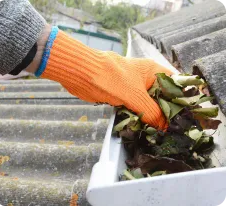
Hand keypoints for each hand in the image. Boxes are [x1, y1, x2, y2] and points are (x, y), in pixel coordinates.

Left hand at [35, 29, 172, 129]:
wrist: (83, 74)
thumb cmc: (110, 78)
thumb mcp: (135, 96)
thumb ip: (151, 111)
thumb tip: (163, 126)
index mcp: (153, 71)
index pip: (175, 85)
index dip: (181, 99)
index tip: (185, 116)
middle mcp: (146, 79)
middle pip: (162, 96)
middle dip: (166, 111)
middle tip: (172, 129)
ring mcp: (134, 88)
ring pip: (148, 103)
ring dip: (152, 116)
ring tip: (160, 132)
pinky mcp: (123, 96)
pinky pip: (136, 107)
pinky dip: (139, 116)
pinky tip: (144, 127)